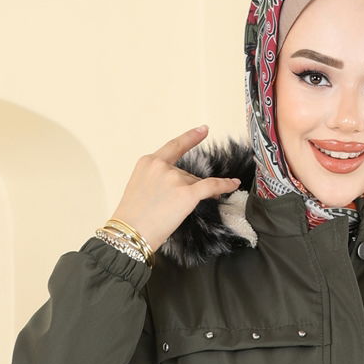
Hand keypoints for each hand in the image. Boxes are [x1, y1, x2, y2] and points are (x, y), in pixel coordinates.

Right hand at [107, 125, 241, 251]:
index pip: (174, 147)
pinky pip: (212, 186)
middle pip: (186, 173)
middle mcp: (162, 166)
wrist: (129, 233)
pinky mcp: (186, 194)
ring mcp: (175, 179)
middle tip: (175, 206)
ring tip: (177, 211)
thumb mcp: (140, 188)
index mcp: (148, 162)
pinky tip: (233, 183)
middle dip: (188, 188)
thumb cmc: (133, 217)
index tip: (203, 130)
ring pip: (195, 184)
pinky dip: (224, 184)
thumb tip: (184, 186)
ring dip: (195, 195)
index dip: (190, 138)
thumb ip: (158, 180)